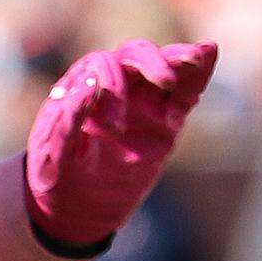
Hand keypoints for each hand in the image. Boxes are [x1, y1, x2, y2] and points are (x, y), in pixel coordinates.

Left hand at [25, 40, 217, 250]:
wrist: (78, 209)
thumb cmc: (57, 180)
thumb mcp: (51, 158)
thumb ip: (65, 123)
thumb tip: (87, 86)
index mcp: (80, 88)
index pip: (101, 65)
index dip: (111, 84)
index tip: (113, 128)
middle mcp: (112, 87)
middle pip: (134, 55)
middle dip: (151, 62)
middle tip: (165, 81)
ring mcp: (141, 102)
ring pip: (163, 66)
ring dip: (179, 58)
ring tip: (195, 57)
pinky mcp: (166, 120)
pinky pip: (185, 91)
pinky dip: (199, 72)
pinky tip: (209, 51)